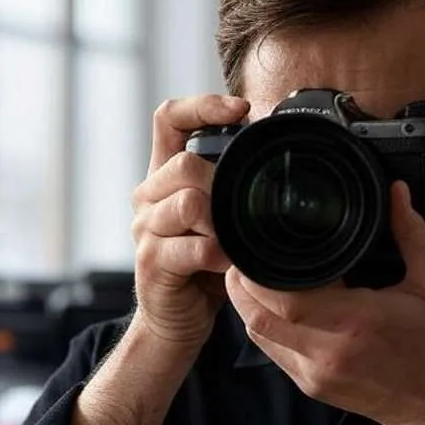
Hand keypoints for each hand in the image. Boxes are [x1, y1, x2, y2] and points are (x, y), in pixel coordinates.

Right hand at [130, 94, 248, 359]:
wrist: (176, 319)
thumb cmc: (203, 265)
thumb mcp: (219, 218)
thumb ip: (231, 188)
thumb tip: (278, 156)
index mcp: (164, 176)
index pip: (168, 118)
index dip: (202, 105)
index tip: (241, 109)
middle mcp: (148, 197)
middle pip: (183, 163)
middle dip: (221, 181)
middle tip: (242, 206)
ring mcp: (145, 229)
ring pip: (188, 203)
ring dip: (223, 222)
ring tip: (236, 239)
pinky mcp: (152, 262)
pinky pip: (195, 247)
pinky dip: (221, 254)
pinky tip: (230, 263)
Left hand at [225, 181, 424, 424]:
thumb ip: (412, 233)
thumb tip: (397, 189)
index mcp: (357, 321)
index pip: (287, 298)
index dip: (260, 271)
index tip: (259, 240)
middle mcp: (328, 351)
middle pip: (259, 315)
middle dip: (242, 281)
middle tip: (244, 249)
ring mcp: (314, 373)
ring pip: (256, 334)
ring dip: (246, 302)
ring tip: (249, 270)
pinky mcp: (309, 385)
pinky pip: (270, 349)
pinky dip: (262, 321)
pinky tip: (268, 300)